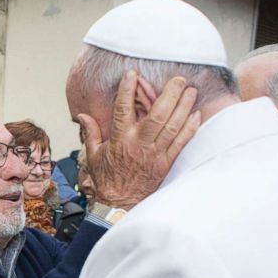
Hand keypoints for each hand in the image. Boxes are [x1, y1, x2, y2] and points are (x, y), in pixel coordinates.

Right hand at [75, 71, 199, 210]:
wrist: (119, 204)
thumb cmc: (106, 179)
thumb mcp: (93, 155)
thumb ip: (91, 132)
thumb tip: (82, 115)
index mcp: (119, 140)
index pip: (123, 109)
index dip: (127, 90)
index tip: (132, 74)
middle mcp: (139, 144)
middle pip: (158, 115)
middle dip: (170, 94)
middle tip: (179, 79)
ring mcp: (155, 154)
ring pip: (173, 126)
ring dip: (184, 107)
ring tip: (191, 90)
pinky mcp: (166, 163)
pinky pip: (181, 143)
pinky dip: (190, 128)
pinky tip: (196, 114)